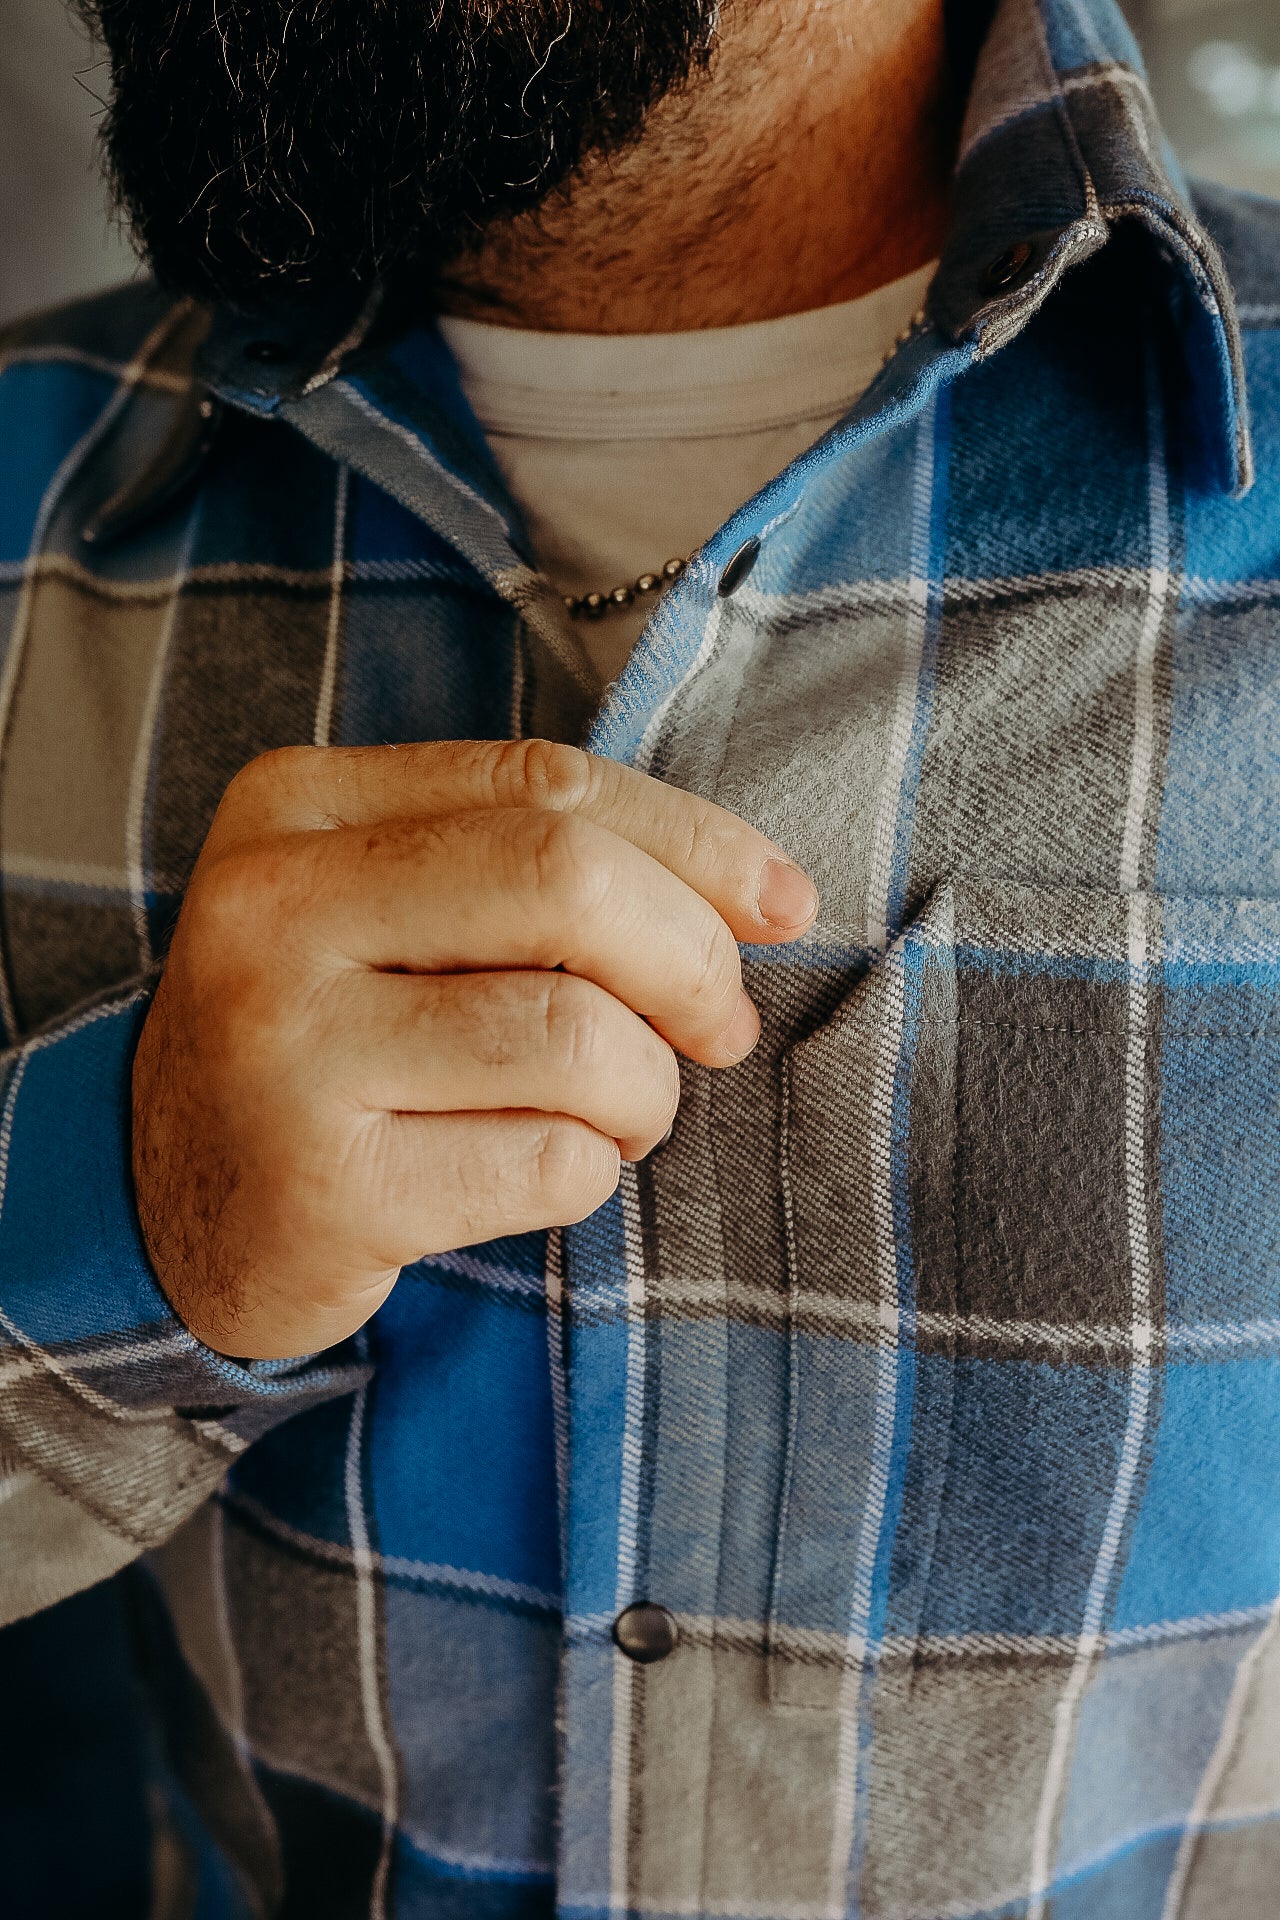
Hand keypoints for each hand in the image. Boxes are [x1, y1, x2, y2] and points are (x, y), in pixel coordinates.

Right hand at [132, 739, 817, 1357]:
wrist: (171, 1199)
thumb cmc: (336, 1033)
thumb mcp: (391, 906)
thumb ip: (544, 865)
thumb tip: (769, 896)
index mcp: (297, 806)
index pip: (547, 783)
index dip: (697, 842)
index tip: (782, 904)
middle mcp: (271, 910)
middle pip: (567, 883)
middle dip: (690, 960)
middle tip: (714, 1029)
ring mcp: (285, 1052)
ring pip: (575, 1035)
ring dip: (647, 1088)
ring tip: (617, 1112)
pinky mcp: (323, 1189)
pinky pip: (550, 1164)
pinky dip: (591, 1172)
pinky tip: (545, 1170)